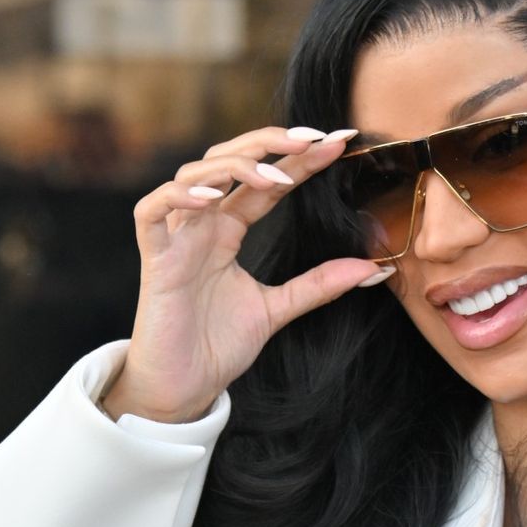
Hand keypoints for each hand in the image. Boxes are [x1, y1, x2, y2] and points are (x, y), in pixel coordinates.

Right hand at [101, 125, 388, 422]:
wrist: (184, 387)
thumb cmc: (219, 345)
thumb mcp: (279, 309)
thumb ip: (319, 285)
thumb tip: (374, 268)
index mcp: (228, 230)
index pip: (266, 181)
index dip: (300, 158)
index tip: (340, 142)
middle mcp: (201, 224)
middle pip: (228, 159)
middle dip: (270, 143)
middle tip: (315, 139)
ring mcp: (175, 237)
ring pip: (193, 174)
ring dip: (236, 166)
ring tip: (277, 177)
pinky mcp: (153, 259)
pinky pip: (152, 210)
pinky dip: (179, 196)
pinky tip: (213, 197)